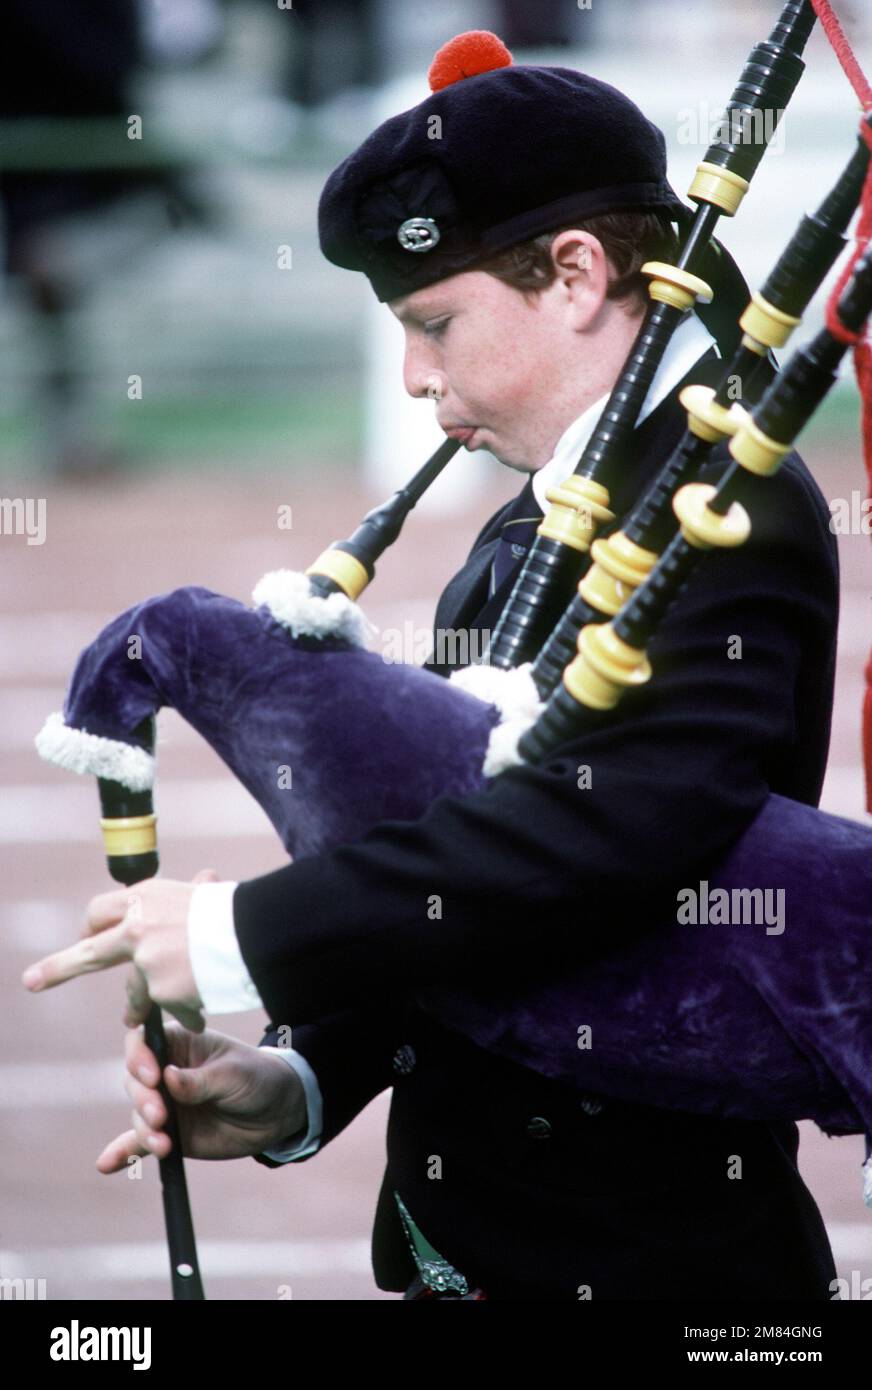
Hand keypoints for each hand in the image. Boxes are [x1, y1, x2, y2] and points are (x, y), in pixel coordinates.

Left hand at [22, 869, 218, 1030]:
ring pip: (139, 992)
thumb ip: (190, 899)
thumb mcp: (204, 894)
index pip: (102, 911)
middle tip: (31, 981)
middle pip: (89, 951)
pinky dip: (185, 1011)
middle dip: (57, 968)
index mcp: (144, 898)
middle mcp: (137, 928)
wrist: (254, 933)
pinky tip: (200, 1013)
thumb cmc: (235, 911)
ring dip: (145, 1005)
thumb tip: (207, 877)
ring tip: (157, 1017)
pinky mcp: (160, 990)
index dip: (94, 926)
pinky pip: (169, 1008)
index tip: (86, 934)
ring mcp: (146, 961)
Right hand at [96, 1023, 307, 1172]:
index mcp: (180, 1043)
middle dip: (143, 1099)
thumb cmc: (257, 1078)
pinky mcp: (168, 1133)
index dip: (139, 1056)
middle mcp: (164, 1071)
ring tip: (163, 1144)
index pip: (143, 1041)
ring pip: (138, 1114)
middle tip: (161, 1115)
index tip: (153, 1075)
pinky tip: (106, 1165)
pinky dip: (124, 1153)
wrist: (277, 1113)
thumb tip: (168, 1078)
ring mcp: (165, 1103)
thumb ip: (200, 1080)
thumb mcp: (234, 1075)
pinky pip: (140, 1143)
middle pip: (135, 1080)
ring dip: (145, 1129)